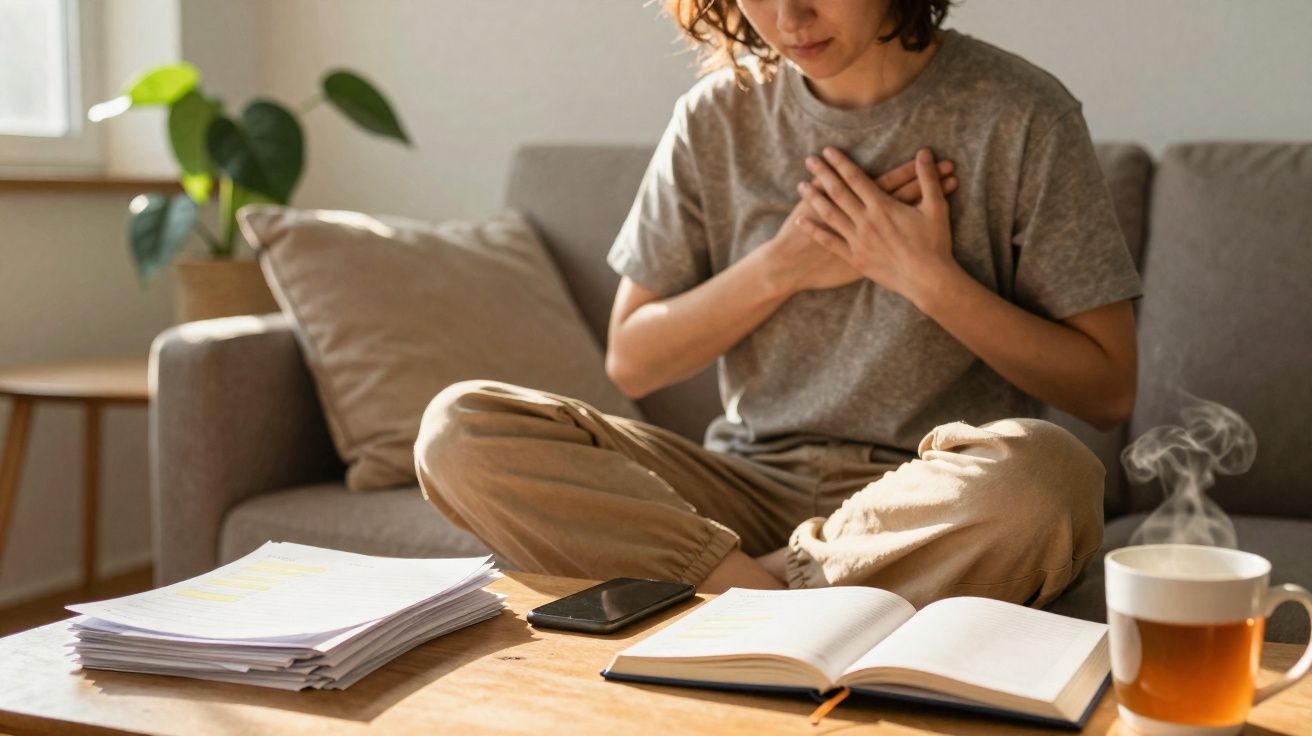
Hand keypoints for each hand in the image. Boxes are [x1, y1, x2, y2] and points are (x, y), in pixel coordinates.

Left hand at [797, 146, 962, 307]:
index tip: (828, 150)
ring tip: (801, 185)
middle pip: (838, 192)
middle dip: (823, 174)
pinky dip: (814, 230)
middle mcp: (866, 221)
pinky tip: (801, 220)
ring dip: (814, 198)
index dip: (841, 162)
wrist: (928, 280)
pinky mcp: (855, 258)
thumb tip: (924, 152)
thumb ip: (927, 179)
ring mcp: (858, 240)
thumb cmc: (935, 244)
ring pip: (830, 214)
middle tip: (809, 160)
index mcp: (883, 206)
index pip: (856, 177)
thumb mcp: (936, 207)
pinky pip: (830, 242)